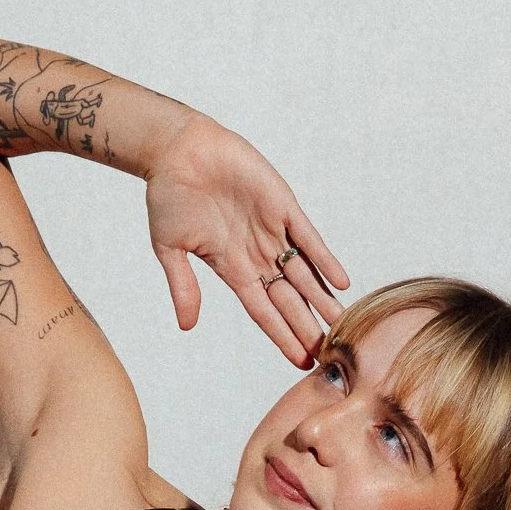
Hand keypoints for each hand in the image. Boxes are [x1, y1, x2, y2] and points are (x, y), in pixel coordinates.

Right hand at [145, 114, 348, 366]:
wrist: (178, 150)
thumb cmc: (168, 196)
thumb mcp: (169, 247)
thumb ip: (182, 285)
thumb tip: (187, 326)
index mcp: (231, 268)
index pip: (263, 311)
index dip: (282, 335)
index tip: (301, 360)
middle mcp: (255, 254)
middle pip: (288, 299)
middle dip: (307, 326)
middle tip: (329, 353)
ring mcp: (271, 230)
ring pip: (303, 273)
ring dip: (322, 298)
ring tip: (342, 323)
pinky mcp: (281, 204)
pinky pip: (308, 236)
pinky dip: (324, 258)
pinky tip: (340, 281)